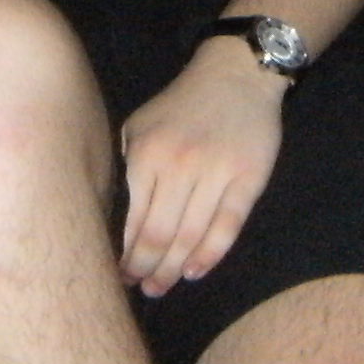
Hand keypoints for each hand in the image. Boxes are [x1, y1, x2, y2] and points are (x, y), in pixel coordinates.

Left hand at [118, 36, 287, 293]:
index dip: (125, 253)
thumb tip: (115, 220)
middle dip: (147, 268)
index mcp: (147, 154)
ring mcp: (216, 174)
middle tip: (141, 288)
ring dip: (174, 268)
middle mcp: (179, 166)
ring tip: (161, 287)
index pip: (133, 219)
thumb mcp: (140, 126)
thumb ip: (127, 167)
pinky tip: (195, 271)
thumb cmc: (180, 105)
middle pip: (160, 235)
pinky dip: (210, 255)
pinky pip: (227, 227)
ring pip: (192, 236)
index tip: (118, 274)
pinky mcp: (248, 179)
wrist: (235, 74)